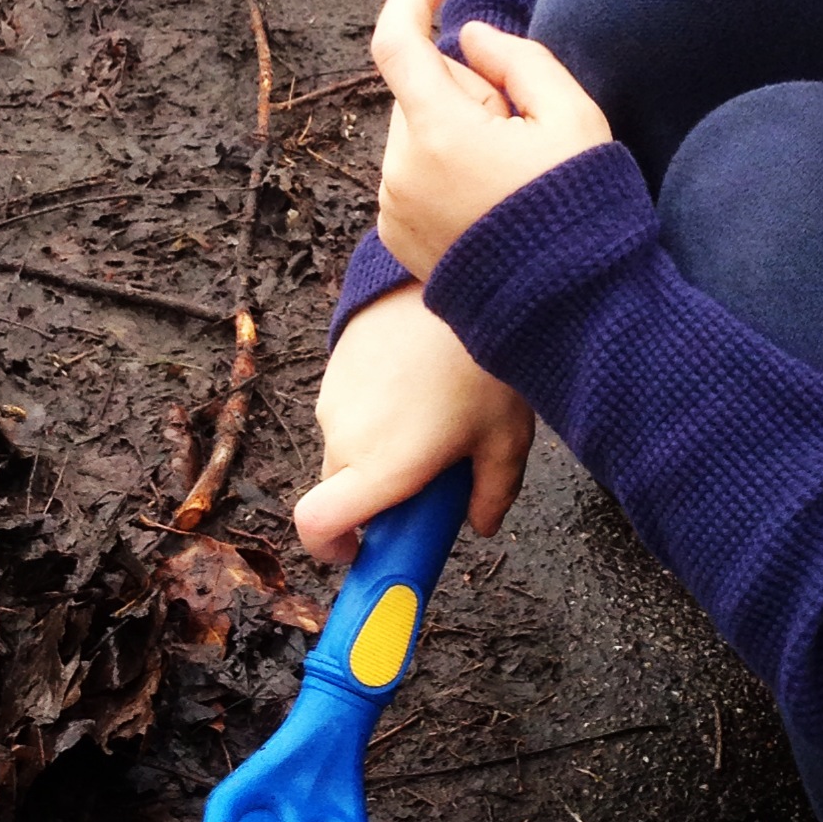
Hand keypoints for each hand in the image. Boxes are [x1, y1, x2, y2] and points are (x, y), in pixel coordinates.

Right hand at [293, 283, 533, 565]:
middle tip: (427, 477)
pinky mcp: (334, 366)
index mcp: (383, 467)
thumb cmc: (479, 361)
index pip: (317, 525)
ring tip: (433, 415)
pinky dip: (373, 414)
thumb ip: (492, 493)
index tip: (362, 552)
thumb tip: (480, 527)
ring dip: (376, 450)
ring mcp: (334, 399)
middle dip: (375, 498)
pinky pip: (346, 410)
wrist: (450, 269)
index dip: (331, 550)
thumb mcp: (505, 437)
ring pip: (345, 448)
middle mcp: (345, 437)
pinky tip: (418, 384)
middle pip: (341, 491)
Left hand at [369, 0, 613, 280]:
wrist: (570, 311)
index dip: (409, 0)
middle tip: (519, 127)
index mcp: (439, 133)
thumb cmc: (580, 208)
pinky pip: (411, 176)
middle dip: (461, 89)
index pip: (396, 44)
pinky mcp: (396, 238)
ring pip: (415, 134)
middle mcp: (401, 169)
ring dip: (451, 132)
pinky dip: (442, 170)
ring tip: (509, 175)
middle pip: (417, 92)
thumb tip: (468, 37)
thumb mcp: (573, 117)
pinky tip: (489, 203)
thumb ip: (519, 60)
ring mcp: (394, 208)